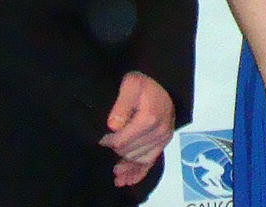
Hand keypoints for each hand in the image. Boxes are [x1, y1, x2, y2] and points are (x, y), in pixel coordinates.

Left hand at [98, 72, 175, 186]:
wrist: (163, 84)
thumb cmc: (144, 84)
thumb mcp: (131, 85)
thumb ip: (121, 104)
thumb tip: (113, 126)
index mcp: (149, 118)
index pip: (122, 141)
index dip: (108, 142)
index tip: (101, 138)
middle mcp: (159, 130)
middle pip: (130, 152)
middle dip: (117, 151)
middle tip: (107, 146)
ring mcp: (163, 138)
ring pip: (139, 159)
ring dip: (126, 165)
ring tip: (115, 170)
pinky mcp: (164, 142)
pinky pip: (151, 161)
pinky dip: (139, 173)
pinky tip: (128, 180)